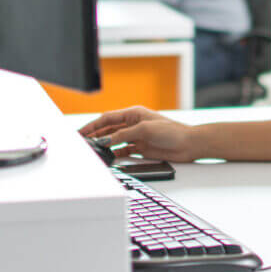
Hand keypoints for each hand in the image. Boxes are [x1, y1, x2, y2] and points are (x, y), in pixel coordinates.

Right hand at [79, 106, 201, 161]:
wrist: (188, 144)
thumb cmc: (172, 131)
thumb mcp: (145, 130)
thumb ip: (123, 135)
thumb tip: (105, 140)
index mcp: (134, 114)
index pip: (108, 118)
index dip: (93, 125)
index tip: (81, 132)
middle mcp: (133, 124)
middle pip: (108, 129)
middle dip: (95, 135)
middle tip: (82, 143)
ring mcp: (136, 136)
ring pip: (114, 140)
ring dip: (103, 145)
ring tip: (92, 151)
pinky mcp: (141, 148)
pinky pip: (123, 150)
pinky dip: (115, 154)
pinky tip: (108, 157)